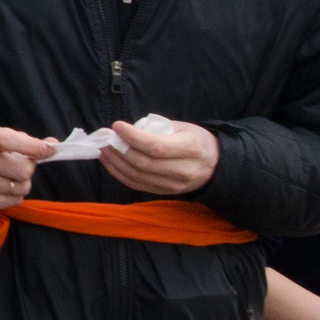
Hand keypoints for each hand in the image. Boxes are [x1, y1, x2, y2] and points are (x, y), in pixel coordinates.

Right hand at [0, 126, 58, 209]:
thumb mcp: (5, 137)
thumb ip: (30, 141)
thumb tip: (53, 146)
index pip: (7, 140)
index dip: (31, 146)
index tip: (49, 150)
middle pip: (21, 170)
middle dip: (29, 169)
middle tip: (23, 166)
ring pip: (20, 188)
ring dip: (23, 184)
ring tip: (12, 178)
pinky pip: (13, 201)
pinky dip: (16, 196)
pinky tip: (6, 188)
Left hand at [98, 117, 220, 195]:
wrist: (215, 166)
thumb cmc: (196, 141)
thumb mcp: (183, 127)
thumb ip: (157, 129)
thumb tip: (127, 131)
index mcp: (190, 148)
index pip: (156, 146)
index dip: (133, 137)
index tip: (117, 126)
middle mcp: (183, 169)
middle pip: (144, 163)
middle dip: (120, 150)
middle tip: (106, 137)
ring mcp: (174, 185)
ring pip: (137, 176)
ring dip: (116, 162)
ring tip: (104, 149)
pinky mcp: (164, 192)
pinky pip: (137, 185)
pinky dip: (119, 174)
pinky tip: (110, 162)